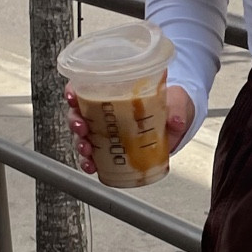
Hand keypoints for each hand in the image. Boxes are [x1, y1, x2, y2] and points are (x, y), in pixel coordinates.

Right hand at [66, 83, 194, 174]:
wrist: (178, 120)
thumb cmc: (171, 102)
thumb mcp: (177, 100)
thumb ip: (177, 108)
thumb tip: (176, 120)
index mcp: (115, 90)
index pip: (85, 86)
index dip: (73, 91)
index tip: (73, 96)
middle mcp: (105, 109)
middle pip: (78, 113)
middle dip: (75, 122)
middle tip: (82, 128)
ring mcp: (107, 129)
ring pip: (83, 136)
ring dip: (80, 144)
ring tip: (87, 151)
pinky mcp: (113, 148)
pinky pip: (95, 156)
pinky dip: (90, 162)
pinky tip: (92, 166)